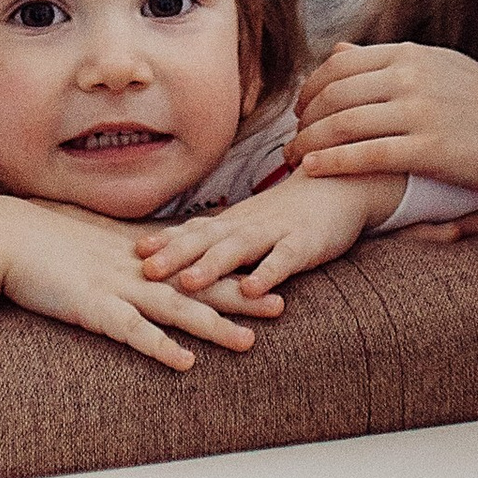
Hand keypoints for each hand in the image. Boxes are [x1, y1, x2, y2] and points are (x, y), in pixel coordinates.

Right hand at [0, 196, 274, 371]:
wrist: (6, 236)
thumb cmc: (44, 237)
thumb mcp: (93, 236)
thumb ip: (125, 243)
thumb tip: (147, 246)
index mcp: (137, 253)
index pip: (194, 260)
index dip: (232, 267)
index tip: (268, 271)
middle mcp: (136, 269)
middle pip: (196, 284)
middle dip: (240, 294)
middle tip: (281, 303)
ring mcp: (116, 287)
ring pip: (175, 308)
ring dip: (213, 326)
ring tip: (249, 342)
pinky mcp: (93, 307)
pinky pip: (132, 332)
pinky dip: (159, 347)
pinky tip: (184, 362)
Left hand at [136, 169, 393, 299]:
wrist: (343, 185)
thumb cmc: (291, 211)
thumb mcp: (250, 222)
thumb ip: (218, 236)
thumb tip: (175, 252)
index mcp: (233, 222)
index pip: (193, 230)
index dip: (165, 240)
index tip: (134, 252)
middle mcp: (248, 224)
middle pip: (206, 239)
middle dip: (176, 255)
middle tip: (145, 270)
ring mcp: (276, 232)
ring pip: (239, 248)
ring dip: (213, 265)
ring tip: (188, 282)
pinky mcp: (306, 243)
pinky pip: (285, 259)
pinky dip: (268, 275)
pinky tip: (253, 292)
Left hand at [288, 45, 477, 208]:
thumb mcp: (438, 67)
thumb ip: (387, 61)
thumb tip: (338, 51)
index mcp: (411, 55)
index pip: (340, 64)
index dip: (310, 87)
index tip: (299, 109)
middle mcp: (411, 78)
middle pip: (335, 94)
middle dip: (304, 118)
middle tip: (291, 138)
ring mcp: (421, 113)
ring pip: (344, 124)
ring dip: (310, 142)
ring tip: (294, 158)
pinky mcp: (429, 150)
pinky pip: (367, 155)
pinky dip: (333, 162)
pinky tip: (314, 170)